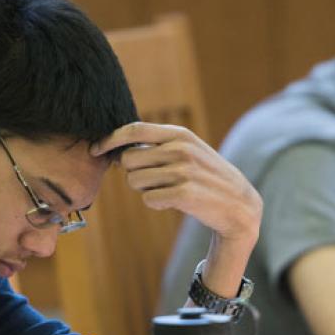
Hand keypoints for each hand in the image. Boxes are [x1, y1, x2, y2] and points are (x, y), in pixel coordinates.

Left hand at [91, 122, 261, 247]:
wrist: (239, 205)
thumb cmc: (206, 177)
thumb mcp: (188, 151)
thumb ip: (158, 146)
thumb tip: (118, 150)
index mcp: (180, 134)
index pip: (133, 130)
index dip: (110, 139)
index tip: (96, 149)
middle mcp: (181, 149)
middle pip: (128, 160)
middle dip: (134, 173)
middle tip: (155, 180)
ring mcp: (183, 170)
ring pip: (135, 181)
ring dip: (146, 189)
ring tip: (169, 190)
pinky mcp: (184, 194)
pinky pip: (148, 199)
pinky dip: (156, 204)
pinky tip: (175, 202)